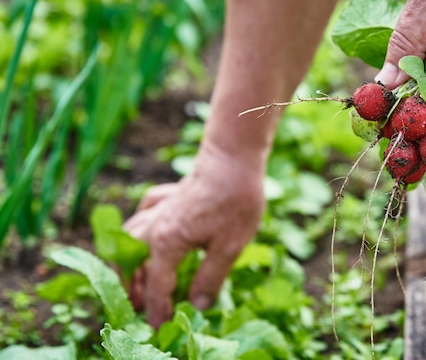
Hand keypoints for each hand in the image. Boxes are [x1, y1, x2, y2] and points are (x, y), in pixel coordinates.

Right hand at [124, 142, 265, 327]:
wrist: (233, 159)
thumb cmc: (235, 200)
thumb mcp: (230, 246)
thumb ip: (211, 277)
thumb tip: (198, 305)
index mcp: (168, 242)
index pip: (157, 285)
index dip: (157, 309)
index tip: (159, 326)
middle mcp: (155, 225)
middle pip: (132, 261)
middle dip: (132, 286)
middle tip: (139, 306)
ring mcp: (158, 208)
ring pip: (130, 236)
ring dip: (129, 259)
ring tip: (134, 276)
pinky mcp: (167, 194)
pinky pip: (143, 213)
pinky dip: (139, 226)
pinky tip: (146, 230)